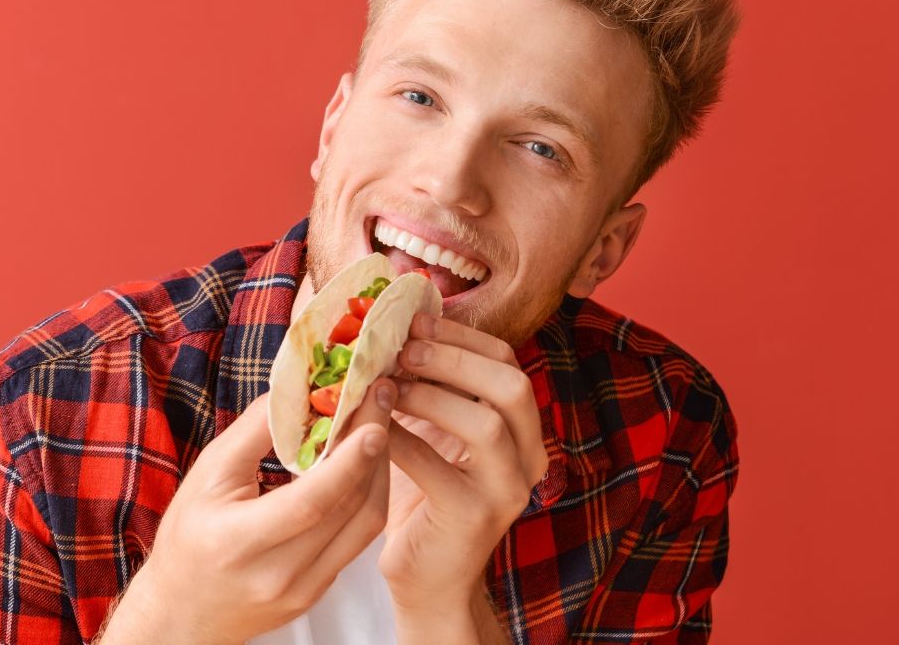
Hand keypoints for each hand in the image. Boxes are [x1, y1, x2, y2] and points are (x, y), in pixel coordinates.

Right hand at [99, 377, 398, 644]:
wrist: (184, 612)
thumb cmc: (188, 536)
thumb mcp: (207, 475)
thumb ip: (254, 430)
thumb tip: (298, 387)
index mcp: (240, 543)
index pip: (311, 502)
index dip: (349, 460)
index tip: (372, 418)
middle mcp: (279, 574)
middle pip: (349, 508)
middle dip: (373, 449)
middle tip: (380, 400)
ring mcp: (305, 589)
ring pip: (365, 524)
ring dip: (378, 470)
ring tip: (376, 425)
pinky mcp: (320, 591)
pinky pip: (357, 539)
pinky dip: (365, 496)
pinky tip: (362, 465)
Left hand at [379, 313, 548, 618]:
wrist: (427, 578)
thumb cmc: (423, 495)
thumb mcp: (432, 432)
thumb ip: (429, 387)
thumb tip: (395, 324)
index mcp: (523, 430)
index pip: (508, 363)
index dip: (461, 337)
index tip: (414, 321)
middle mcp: (529, 458)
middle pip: (511, 385)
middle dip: (453, 359)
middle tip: (401, 350)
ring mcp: (507, 491)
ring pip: (483, 424)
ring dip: (427, 396)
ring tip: (383, 386)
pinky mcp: (474, 519)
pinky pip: (437, 467)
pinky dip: (398, 439)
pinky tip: (369, 429)